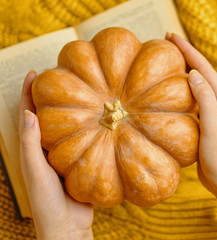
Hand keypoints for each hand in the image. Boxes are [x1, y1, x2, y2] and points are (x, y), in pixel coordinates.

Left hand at [19, 71, 92, 239]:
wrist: (68, 227)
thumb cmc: (46, 203)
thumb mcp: (36, 172)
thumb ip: (31, 145)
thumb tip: (28, 112)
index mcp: (32, 150)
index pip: (28, 115)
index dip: (28, 94)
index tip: (35, 73)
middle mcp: (47, 150)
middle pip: (48, 117)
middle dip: (51, 96)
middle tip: (62, 78)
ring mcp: (65, 156)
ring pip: (67, 128)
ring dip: (71, 111)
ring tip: (82, 93)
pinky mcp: (80, 163)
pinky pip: (83, 141)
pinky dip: (88, 129)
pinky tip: (99, 121)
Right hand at [166, 33, 216, 195]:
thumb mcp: (213, 126)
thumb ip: (206, 100)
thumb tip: (193, 74)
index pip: (204, 67)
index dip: (188, 50)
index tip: (171, 36)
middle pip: (201, 70)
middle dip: (186, 53)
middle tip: (167, 41)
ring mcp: (211, 110)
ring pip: (196, 82)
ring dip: (183, 68)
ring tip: (167, 58)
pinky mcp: (204, 119)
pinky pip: (191, 97)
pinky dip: (180, 87)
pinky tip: (169, 89)